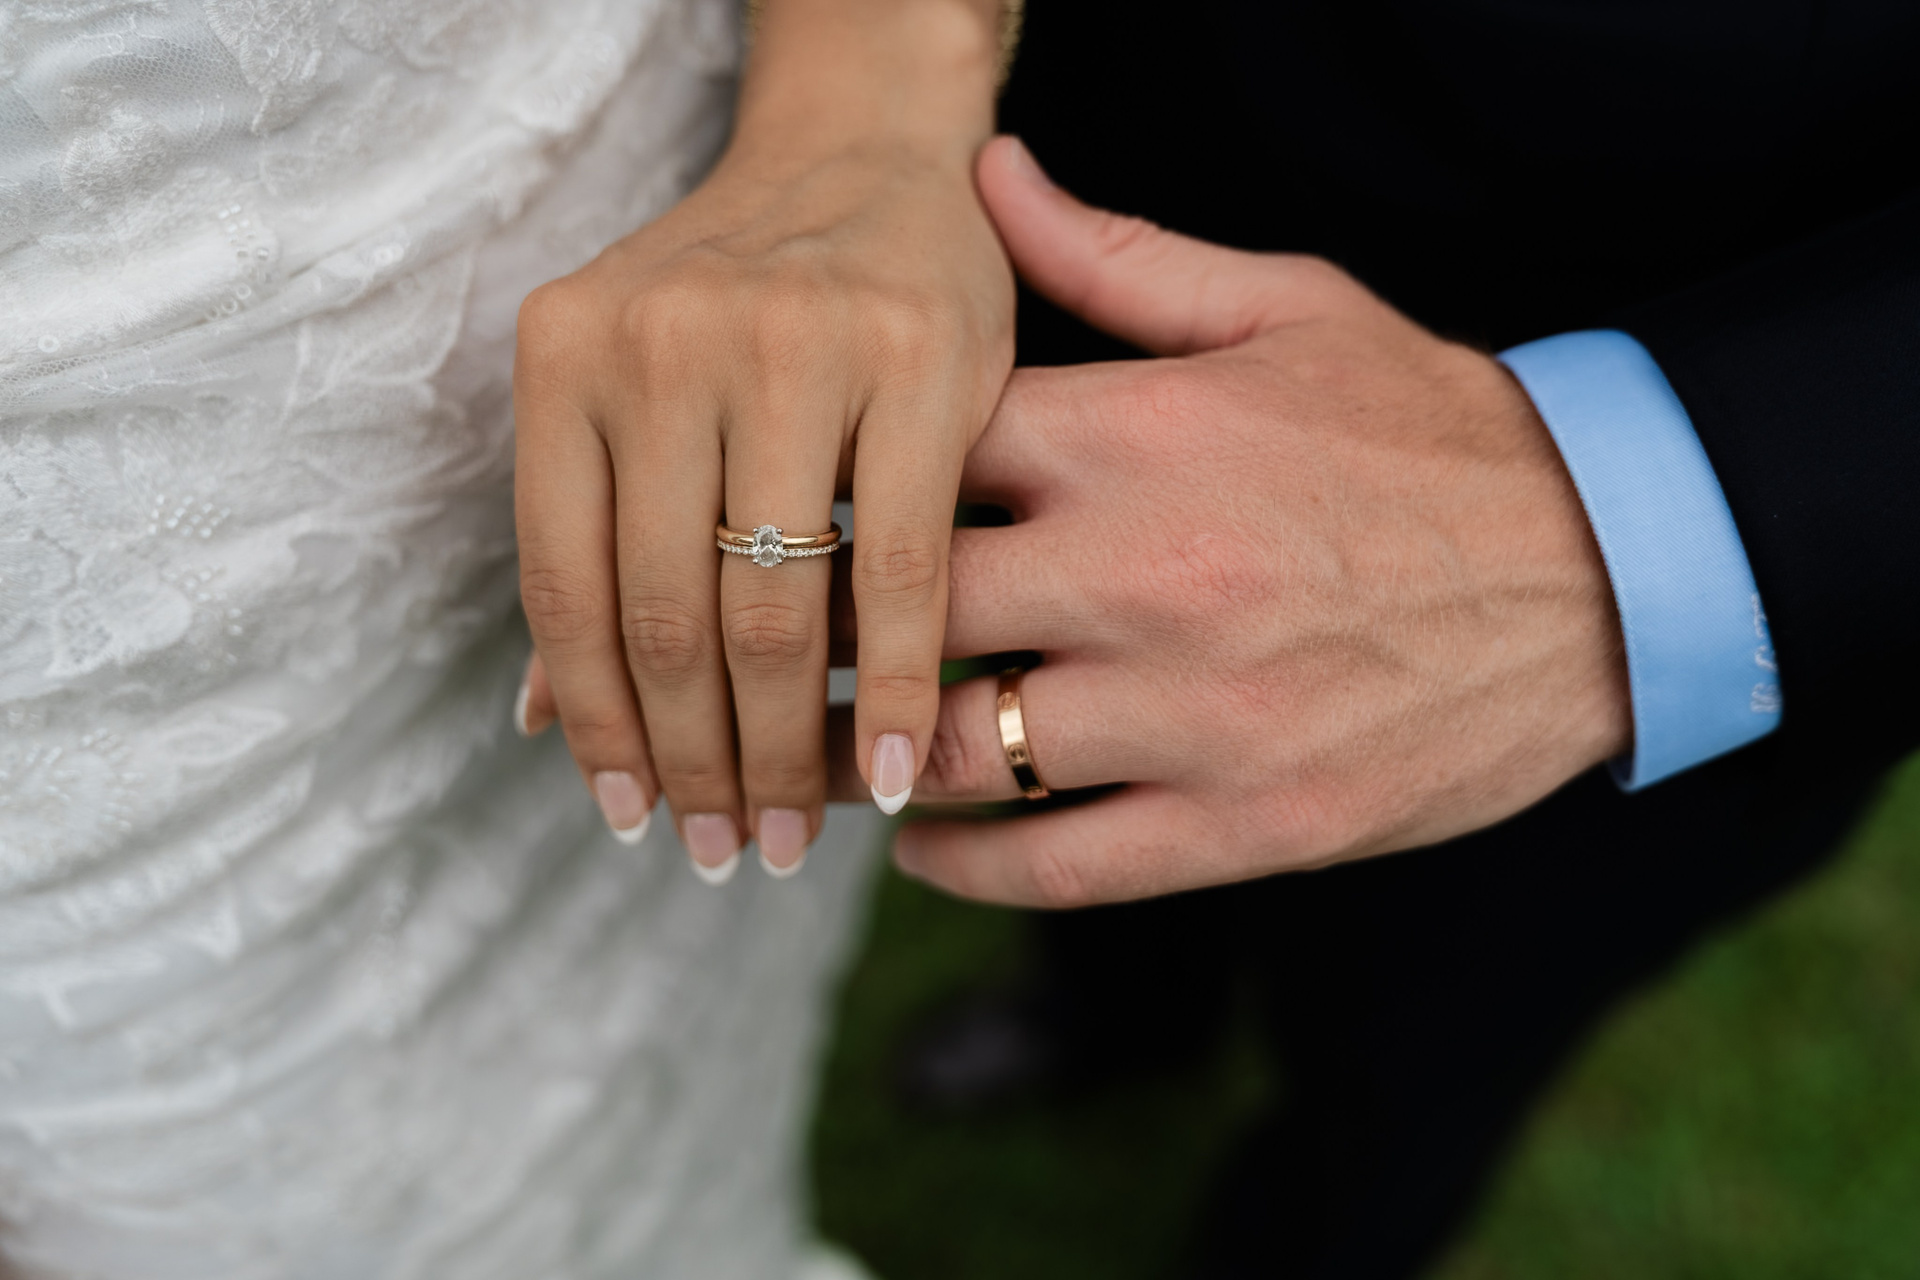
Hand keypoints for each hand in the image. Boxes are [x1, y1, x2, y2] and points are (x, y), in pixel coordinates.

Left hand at [513, 0, 1011, 876]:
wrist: (869, 158)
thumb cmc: (740, 298)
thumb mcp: (629, 386)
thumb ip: (586, 533)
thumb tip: (545, 722)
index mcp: (567, 355)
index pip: (566, 588)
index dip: (599, 727)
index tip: (631, 819)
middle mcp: (664, 344)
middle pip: (668, 618)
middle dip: (695, 766)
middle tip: (725, 850)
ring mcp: (794, 348)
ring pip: (775, 612)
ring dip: (783, 754)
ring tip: (794, 832)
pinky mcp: (920, 364)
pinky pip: (900, 574)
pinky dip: (891, 693)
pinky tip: (891, 771)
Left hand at [828, 137, 1631, 905]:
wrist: (1602, 570)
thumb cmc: (1428, 428)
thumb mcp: (1282, 309)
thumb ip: (1113, 254)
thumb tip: (985, 174)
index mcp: (1137, 435)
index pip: (912, 449)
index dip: (835, 476)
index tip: (792, 502)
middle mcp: (1146, 574)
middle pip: (904, 606)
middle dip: (824, 623)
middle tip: (773, 638)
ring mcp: (1193, 712)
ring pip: (958, 750)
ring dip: (868, 757)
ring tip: (815, 750)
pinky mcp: (1245, 822)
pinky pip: (1058, 865)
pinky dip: (968, 867)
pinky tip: (919, 848)